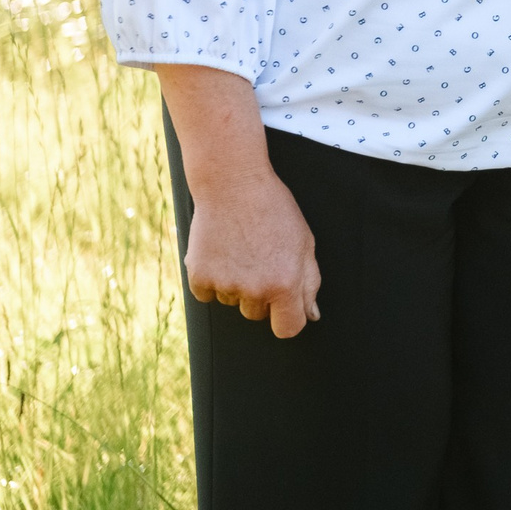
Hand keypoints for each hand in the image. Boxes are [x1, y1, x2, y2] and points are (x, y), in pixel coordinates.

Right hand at [158, 63, 321, 336]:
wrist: (232, 181)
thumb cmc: (274, 209)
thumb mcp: (303, 241)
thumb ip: (309, 282)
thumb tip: (311, 316)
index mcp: (286, 284)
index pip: (288, 328)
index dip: (287, 317)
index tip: (283, 304)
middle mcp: (255, 290)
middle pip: (257, 314)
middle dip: (260, 293)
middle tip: (260, 257)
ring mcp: (225, 285)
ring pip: (232, 302)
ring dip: (235, 283)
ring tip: (240, 247)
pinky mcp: (199, 277)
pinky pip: (206, 294)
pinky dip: (211, 277)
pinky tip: (219, 249)